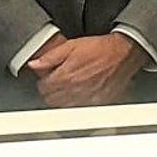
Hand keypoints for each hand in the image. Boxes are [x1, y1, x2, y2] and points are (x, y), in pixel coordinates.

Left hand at [26, 31, 148, 108]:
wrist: (122, 54)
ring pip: (64, 107)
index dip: (42, 82)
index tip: (46, 78)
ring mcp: (86, 98)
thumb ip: (50, 57)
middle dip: (49, 92)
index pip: (44, 87)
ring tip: (64, 90)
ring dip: (60, 100)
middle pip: (51, 100)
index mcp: (65, 76)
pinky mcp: (97, 102)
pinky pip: (80, 110)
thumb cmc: (99, 49)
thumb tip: (34, 64)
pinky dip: (76, 105)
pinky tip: (77, 96)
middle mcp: (74, 90)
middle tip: (54, 84)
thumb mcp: (71, 46)